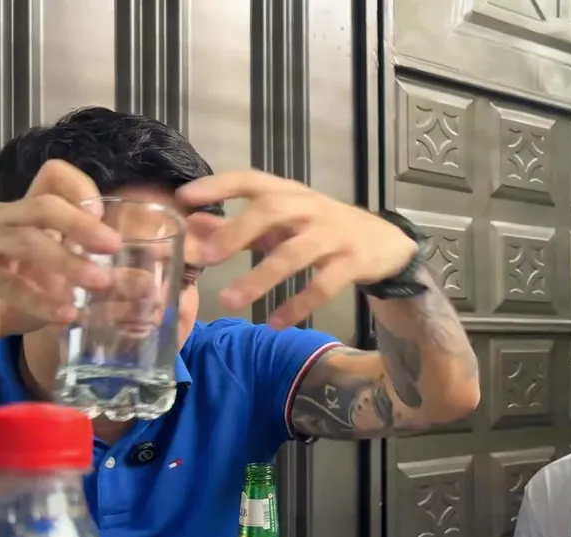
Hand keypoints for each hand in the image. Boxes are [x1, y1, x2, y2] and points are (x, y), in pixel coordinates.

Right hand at [0, 161, 119, 355]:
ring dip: (67, 262)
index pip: (53, 175)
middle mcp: (2, 218)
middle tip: (114, 247)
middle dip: (82, 224)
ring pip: (26, 240)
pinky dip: (40, 299)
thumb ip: (102, 281)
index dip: (80, 187)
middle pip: (43, 204)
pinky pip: (6, 282)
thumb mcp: (63, 286)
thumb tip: (150, 286)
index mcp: (27, 211)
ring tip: (100, 282)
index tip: (105, 217)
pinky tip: (66, 315)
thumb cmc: (14, 297)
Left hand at [176, 170, 418, 327]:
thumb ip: (238, 225)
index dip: (219, 186)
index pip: (252, 181)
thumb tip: (192, 224)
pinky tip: (274, 323)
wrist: (385, 243)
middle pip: (272, 211)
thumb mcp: (283, 223)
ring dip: (259, 278)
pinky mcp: (351, 263)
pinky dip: (296, 306)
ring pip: (294, 254)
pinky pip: (321, 286)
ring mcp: (333, 236)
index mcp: (290, 194)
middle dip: (237, 232)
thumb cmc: (323, 230)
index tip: (185, 197)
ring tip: (229, 301)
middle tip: (208, 258)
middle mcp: (311, 209)